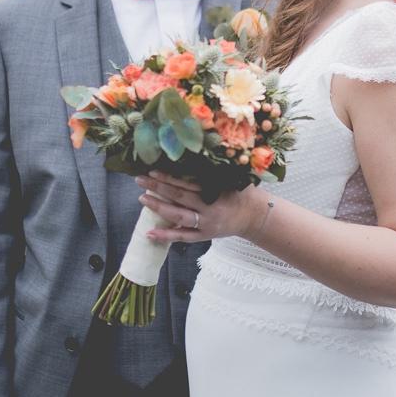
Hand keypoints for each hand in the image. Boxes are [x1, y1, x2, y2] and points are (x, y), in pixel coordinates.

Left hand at [134, 171, 265, 243]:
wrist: (255, 216)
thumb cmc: (240, 192)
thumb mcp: (229, 178)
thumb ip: (209, 173)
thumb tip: (185, 159)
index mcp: (215, 190)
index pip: (187, 183)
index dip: (169, 177)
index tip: (153, 170)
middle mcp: (209, 208)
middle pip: (179, 197)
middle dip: (158, 188)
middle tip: (140, 180)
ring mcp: (206, 224)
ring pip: (178, 216)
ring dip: (159, 208)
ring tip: (142, 198)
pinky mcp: (204, 236)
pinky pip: (183, 237)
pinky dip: (166, 235)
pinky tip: (149, 233)